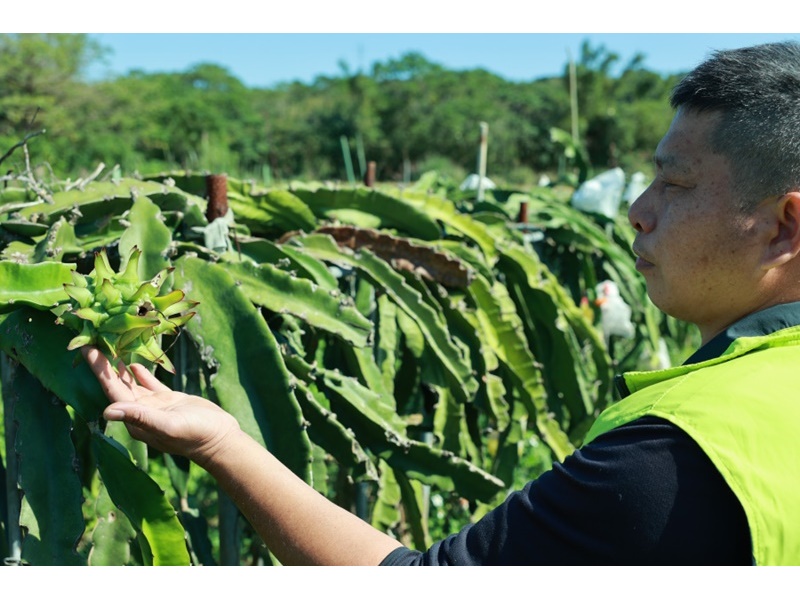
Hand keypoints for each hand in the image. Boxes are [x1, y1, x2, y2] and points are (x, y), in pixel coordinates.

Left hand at [82, 346, 240, 466]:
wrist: (220, 439)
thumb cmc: (196, 435)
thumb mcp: (168, 425)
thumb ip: (140, 417)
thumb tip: (108, 411)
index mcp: (135, 420)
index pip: (112, 390)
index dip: (99, 370)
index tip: (86, 349)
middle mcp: (140, 413)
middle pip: (117, 385)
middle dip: (104, 365)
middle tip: (92, 340)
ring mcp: (154, 407)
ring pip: (131, 383)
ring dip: (120, 368)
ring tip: (109, 348)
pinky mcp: (168, 401)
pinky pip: (149, 384)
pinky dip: (141, 374)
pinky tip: (134, 363)